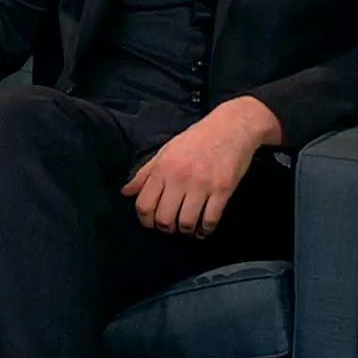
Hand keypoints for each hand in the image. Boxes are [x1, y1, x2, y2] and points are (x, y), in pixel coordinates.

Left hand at [121, 97, 282, 236]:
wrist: (231, 127)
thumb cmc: (196, 139)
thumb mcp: (165, 152)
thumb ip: (145, 173)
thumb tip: (126, 192)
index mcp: (162, 168)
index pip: (144, 204)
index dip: (144, 220)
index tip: (150, 222)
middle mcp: (179, 178)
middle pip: (163, 218)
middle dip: (164, 228)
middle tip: (169, 227)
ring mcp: (202, 185)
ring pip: (186, 222)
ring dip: (185, 231)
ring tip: (186, 228)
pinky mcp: (223, 189)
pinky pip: (210, 219)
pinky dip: (205, 230)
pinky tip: (203, 229)